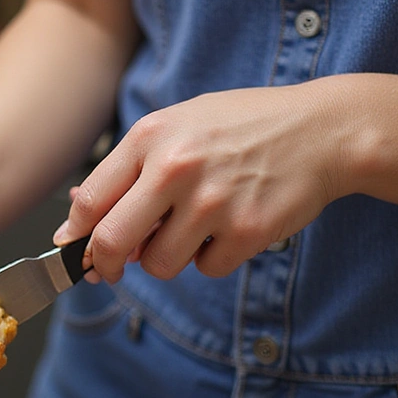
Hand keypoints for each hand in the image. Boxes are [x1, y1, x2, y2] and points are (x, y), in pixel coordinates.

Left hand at [55, 83, 346, 282]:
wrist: (323, 129)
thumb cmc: (240, 129)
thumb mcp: (177, 127)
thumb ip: (126, 172)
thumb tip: (74, 222)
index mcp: (150, 137)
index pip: (88, 202)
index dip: (76, 236)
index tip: (77, 250)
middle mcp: (176, 167)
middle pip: (111, 243)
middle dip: (104, 266)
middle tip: (110, 270)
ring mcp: (212, 201)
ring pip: (157, 266)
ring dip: (167, 259)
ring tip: (193, 228)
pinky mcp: (246, 230)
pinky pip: (205, 269)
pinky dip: (212, 258)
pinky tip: (230, 227)